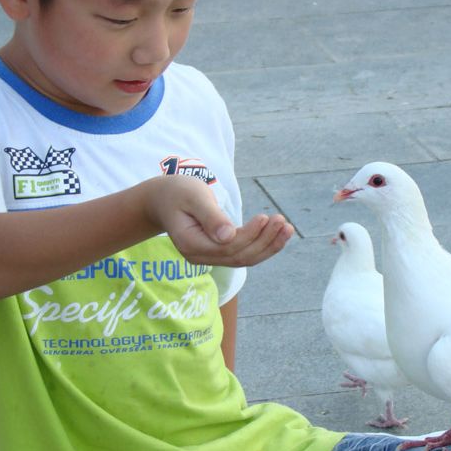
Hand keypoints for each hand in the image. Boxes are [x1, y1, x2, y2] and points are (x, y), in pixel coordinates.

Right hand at [145, 175, 294, 266]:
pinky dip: (263, 245)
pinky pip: (244, 253)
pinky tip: (279, 234)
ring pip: (245, 258)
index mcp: (191, 244)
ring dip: (269, 245)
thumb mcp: (192, 197)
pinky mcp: (218, 252)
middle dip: (265, 241)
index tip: (266, 217)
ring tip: (288, 228)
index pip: (228, 247)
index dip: (250, 235)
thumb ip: (210, 216)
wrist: (162, 200)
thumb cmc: (177, 192)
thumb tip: (228, 235)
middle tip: (284, 221)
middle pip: (240, 256)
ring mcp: (209, 257)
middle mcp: (200, 257)